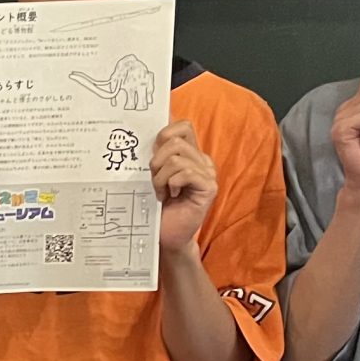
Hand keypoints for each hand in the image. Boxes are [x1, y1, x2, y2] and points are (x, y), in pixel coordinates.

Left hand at [149, 119, 218, 254]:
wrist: (167, 236)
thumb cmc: (159, 207)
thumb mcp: (154, 175)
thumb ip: (156, 154)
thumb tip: (150, 124)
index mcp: (190, 154)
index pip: (183, 126)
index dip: (164, 133)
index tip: (152, 152)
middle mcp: (202, 161)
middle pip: (176, 141)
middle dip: (156, 161)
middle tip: (154, 180)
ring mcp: (208, 173)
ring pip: (177, 158)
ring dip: (161, 177)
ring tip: (161, 192)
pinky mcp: (209, 188)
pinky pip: (186, 173)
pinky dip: (171, 184)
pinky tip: (170, 196)